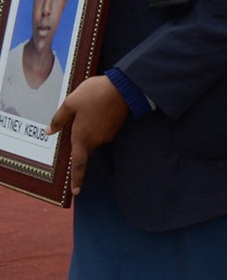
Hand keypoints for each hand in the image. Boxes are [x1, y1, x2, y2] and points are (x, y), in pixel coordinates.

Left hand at [47, 75, 128, 195]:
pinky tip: (98, 109)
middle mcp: (96, 140)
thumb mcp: (71, 102)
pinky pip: (102, 130)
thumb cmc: (94, 95)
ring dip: (89, 129)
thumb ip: (59, 119)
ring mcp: (108, 134)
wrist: (124, 87)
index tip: (76, 191)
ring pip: (94, 137)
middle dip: (80, 141)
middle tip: (78, 121)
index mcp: (82, 137)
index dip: (76, 179)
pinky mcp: (116, 127)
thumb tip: (49, 131)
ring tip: (88, 109)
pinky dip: (98, 124)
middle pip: (85, 147)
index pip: (78, 164)